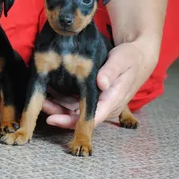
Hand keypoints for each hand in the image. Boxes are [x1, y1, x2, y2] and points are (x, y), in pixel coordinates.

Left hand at [42, 39, 157, 127]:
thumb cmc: (131, 58)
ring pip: (75, 111)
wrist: (139, 57)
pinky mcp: (94, 98)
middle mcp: (106, 106)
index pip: (90, 118)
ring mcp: (99, 103)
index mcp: (113, 101)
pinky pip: (76, 103)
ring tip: (41, 100)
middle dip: (59, 115)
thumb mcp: (122, 61)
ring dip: (58, 108)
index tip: (53, 120)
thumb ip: (111, 72)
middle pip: (79, 117)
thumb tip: (100, 84)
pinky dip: (63, 100)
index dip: (70, 121)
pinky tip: (50, 92)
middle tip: (40, 107)